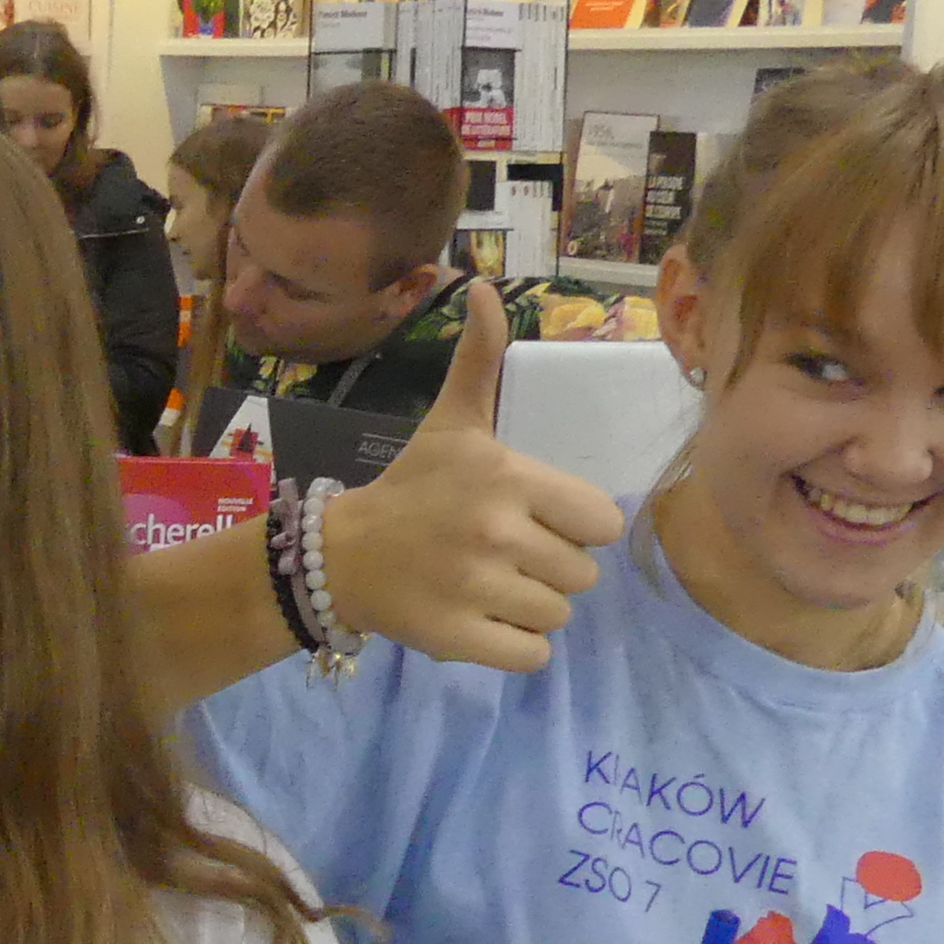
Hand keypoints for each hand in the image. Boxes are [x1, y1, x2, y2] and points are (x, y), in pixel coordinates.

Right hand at [319, 280, 626, 673]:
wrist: (341, 554)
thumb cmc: (412, 486)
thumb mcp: (451, 421)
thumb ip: (478, 358)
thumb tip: (482, 287)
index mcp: (507, 478)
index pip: (601, 521)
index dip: (576, 524)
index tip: (537, 519)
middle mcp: (496, 533)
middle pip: (583, 575)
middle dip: (553, 568)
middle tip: (508, 555)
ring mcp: (476, 590)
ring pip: (558, 616)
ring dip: (533, 607)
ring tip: (494, 586)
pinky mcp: (460, 639)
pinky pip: (532, 656)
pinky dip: (517, 646)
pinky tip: (486, 620)